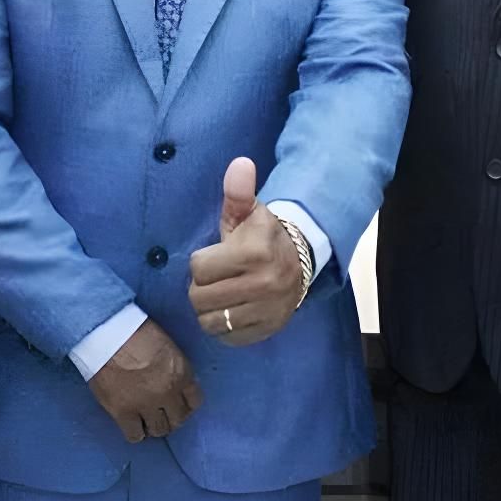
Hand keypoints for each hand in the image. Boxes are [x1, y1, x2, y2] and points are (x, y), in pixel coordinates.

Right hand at [88, 320, 202, 441]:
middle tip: (162, 413)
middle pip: (178, 419)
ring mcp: (146, 404)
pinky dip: (136, 432)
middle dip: (171, 416)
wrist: (105, 332)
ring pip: (159, 430)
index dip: (186, 404)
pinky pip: (135, 435)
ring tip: (147, 420)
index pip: (195, 400)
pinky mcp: (123, 412)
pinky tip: (132, 424)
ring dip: (155, 426)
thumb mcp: (166, 344)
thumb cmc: (134, 330)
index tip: (178, 403)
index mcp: (181, 371)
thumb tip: (174, 382)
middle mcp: (168, 392)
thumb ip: (174, 367)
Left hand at [188, 158, 304, 346]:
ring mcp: (266, 311)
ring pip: (210, 321)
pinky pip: (227, 337)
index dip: (202, 262)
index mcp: (253, 253)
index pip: (199, 268)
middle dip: (202, 287)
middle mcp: (262, 284)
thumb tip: (240, 164)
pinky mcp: (267, 330)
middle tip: (215, 278)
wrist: (300, 260)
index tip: (216, 256)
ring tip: (221, 294)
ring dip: (209, 309)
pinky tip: (232, 309)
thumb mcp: (250, 211)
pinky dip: (224, 326)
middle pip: (201, 298)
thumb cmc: (264, 234)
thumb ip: (239, 191)